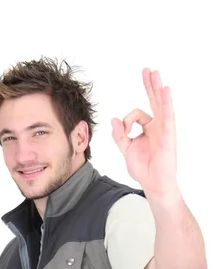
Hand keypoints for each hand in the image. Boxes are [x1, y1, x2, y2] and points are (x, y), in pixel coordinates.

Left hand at [111, 68, 177, 196]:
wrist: (153, 184)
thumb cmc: (143, 168)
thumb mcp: (126, 150)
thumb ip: (120, 135)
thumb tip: (114, 119)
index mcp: (148, 129)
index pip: (136, 114)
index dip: (127, 119)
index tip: (123, 130)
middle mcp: (157, 126)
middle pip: (153, 101)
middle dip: (149, 85)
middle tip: (147, 70)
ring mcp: (164, 129)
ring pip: (160, 104)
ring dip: (156, 88)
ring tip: (155, 74)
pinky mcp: (168, 135)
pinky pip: (167, 115)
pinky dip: (166, 103)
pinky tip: (165, 90)